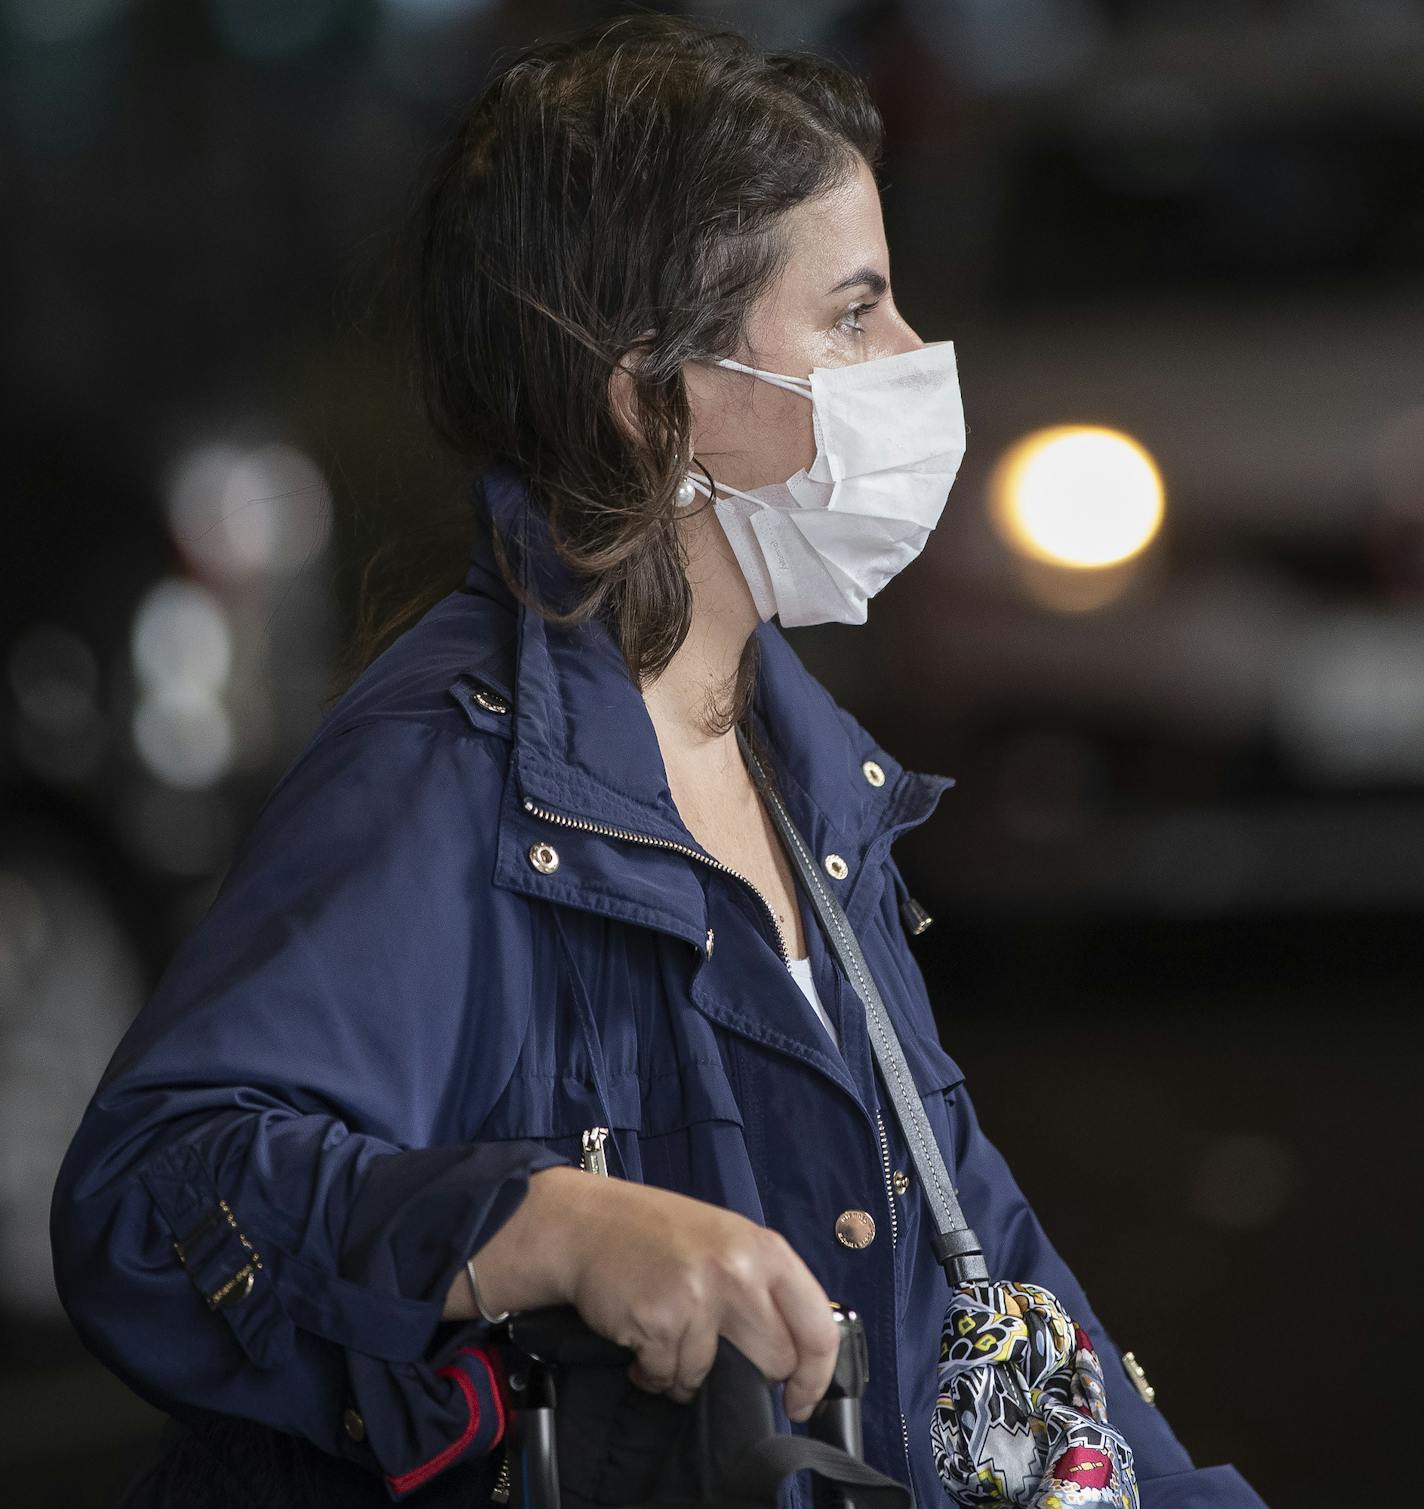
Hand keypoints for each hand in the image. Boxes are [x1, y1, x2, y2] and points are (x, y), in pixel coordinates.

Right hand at [452, 1166, 840, 1420]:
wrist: (585, 1224)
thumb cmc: (655, 1234)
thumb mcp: (726, 1241)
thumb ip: (763, 1286)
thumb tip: (796, 1350)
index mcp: (765, 1250)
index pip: (818, 1327)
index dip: (816, 1376)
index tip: (801, 1399)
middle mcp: (739, 1271)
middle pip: (774, 1361)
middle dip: (747, 1373)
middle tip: (714, 1354)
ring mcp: (700, 1297)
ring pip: (712, 1375)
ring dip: (685, 1371)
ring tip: (664, 1332)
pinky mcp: (660, 1323)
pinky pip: (668, 1377)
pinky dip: (653, 1371)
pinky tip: (641, 1337)